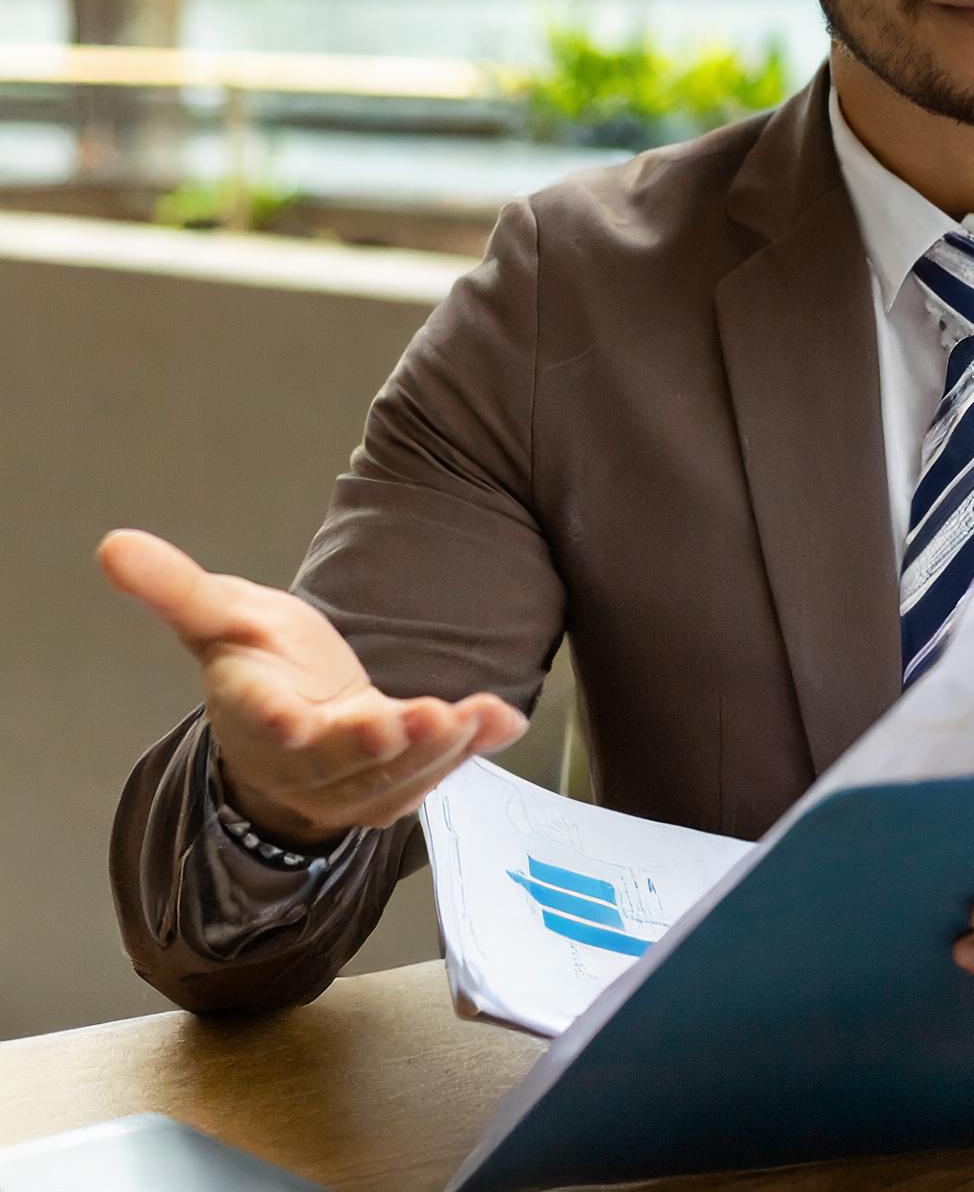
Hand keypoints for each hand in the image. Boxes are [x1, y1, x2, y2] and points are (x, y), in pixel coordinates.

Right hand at [98, 529, 528, 848]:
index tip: (297, 723)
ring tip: (472, 716)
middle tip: (409, 723)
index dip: (282, 724)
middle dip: (376, 745)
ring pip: (396, 775)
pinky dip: (473, 750)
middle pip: (341, 760)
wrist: (292, 725)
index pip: (266, 722)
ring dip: (436, 750)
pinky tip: (505, 721)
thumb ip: (176, 588)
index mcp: (259, 715)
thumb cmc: (259, 667)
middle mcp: (307, 759)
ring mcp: (355, 780)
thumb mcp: (221, 619)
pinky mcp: (398, 784)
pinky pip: (437, 773)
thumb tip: (113, 544)